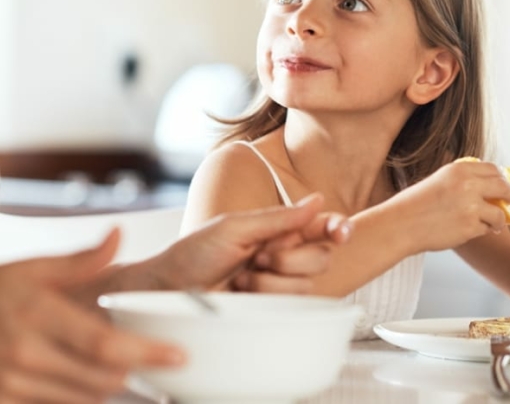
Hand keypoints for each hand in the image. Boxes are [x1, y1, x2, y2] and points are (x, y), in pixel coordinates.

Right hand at [0, 231, 183, 403]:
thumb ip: (80, 261)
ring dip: (111, 387)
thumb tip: (118, 237)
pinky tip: (85, 382)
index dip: (146, 353)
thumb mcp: (29, 268)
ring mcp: (14, 385)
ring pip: (84, 400)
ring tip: (121, 368)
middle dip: (134, 372)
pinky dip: (80, 399)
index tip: (176, 354)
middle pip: (101, 380)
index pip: (104, 344)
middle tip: (151, 357)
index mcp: (37, 315)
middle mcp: (27, 355)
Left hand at [151, 193, 351, 293]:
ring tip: (241, 277)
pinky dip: (266, 295)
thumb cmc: (193, 253)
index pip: (318, 226)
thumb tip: (317, 200)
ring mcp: (278, 284)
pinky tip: (244, 293)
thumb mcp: (234, 227)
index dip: (336, 227)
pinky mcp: (273, 309)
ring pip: (307, 283)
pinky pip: (291, 303)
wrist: (170, 289)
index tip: (339, 231)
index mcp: (275, 230)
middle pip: (321, 257)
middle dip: (291, 258)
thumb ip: (278, 218)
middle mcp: (282, 256)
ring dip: (272, 279)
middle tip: (259, 256)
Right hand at [391, 159, 509, 251]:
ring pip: (499, 212)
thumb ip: (463, 180)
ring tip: (491, 224)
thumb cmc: (416, 205)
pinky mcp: (470, 226)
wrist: (401, 225)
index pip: (493, 169)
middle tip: (509, 203)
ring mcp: (470, 206)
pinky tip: (471, 230)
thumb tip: (490, 185)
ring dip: (498, 219)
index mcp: (459, 170)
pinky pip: (487, 228)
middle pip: (503, 187)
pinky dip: (483, 230)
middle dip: (509, 196)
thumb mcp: (439, 180)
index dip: (501, 178)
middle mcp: (468, 184)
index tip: (502, 186)